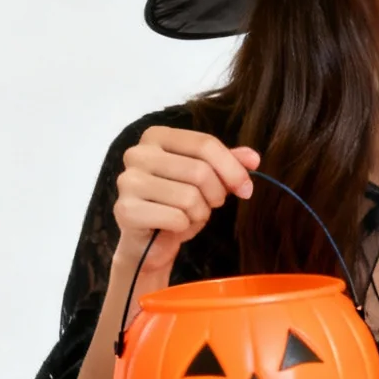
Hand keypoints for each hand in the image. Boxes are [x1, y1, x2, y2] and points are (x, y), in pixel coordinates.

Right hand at [112, 126, 259, 276]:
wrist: (150, 242)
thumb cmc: (178, 204)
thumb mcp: (208, 179)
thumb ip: (229, 163)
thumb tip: (253, 158)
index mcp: (156, 136)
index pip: (205, 144)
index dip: (233, 168)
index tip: (246, 188)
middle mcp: (138, 153)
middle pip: (199, 171)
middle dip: (216, 195)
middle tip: (210, 205)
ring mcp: (128, 181)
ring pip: (189, 196)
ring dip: (199, 213)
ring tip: (189, 215)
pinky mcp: (125, 210)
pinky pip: (175, 218)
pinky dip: (184, 226)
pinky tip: (173, 226)